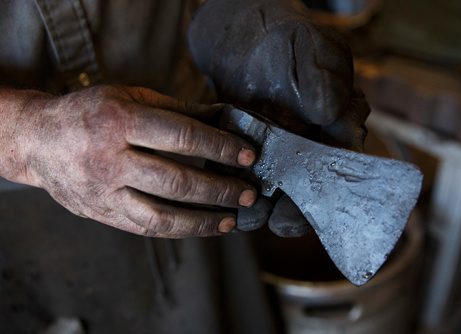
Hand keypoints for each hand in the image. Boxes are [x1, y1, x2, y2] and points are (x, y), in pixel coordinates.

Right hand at [15, 86, 257, 237]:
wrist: (38, 140)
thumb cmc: (89, 113)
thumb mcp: (128, 97)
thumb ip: (175, 109)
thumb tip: (221, 117)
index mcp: (118, 121)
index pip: (181, 136)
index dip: (219, 147)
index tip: (248, 155)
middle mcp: (110, 159)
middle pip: (176, 181)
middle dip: (219, 189)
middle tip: (249, 192)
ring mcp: (104, 191)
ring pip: (161, 215)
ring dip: (203, 220)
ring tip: (232, 219)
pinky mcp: (102, 213)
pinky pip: (146, 228)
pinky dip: (179, 230)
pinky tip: (203, 227)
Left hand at [189, 0, 369, 235]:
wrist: (247, 41)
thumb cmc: (291, 44)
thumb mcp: (316, 53)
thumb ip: (325, 81)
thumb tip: (328, 113)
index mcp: (335, 134)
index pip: (339, 174)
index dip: (326, 200)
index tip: (310, 213)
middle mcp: (307, 153)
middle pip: (305, 196)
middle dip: (292, 214)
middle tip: (278, 223)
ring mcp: (274, 158)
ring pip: (271, 195)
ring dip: (259, 209)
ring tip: (245, 214)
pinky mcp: (242, 157)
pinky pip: (238, 181)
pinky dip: (231, 192)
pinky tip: (221, 199)